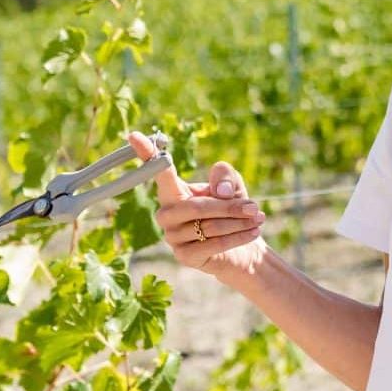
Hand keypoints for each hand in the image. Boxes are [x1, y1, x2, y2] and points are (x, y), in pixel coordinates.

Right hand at [128, 131, 267, 280]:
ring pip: (208, 226)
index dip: (147, 153)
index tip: (134, 135)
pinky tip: (252, 232)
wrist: (242, 247)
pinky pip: (212, 244)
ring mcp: (172, 236)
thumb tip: (220, 191)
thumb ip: (226, 176)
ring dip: (238, 222)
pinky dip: (237, 237)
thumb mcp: (232, 186)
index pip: (159, 171)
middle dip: (229, 207)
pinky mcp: (184, 256)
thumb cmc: (232, 210)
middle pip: (196, 207)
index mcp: (174, 192)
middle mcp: (167, 213)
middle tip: (253, 207)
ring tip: (257, 218)